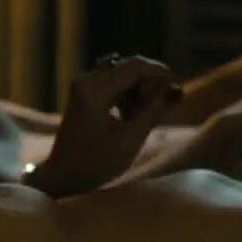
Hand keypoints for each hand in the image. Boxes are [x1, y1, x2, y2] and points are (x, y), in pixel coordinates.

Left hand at [32, 55, 181, 195]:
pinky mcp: (84, 92)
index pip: (135, 66)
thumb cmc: (96, 164)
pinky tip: (133, 116)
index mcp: (94, 91)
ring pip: (123, 75)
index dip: (161, 73)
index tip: (179, 88)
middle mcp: (86, 81)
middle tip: (164, 107)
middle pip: (129, 68)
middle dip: (150, 84)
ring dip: (139, 90)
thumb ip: (154, 111)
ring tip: (147, 116)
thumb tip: (177, 89)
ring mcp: (83, 85)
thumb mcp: (130, 139)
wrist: (62, 175)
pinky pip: (113, 83)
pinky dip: (127, 95)